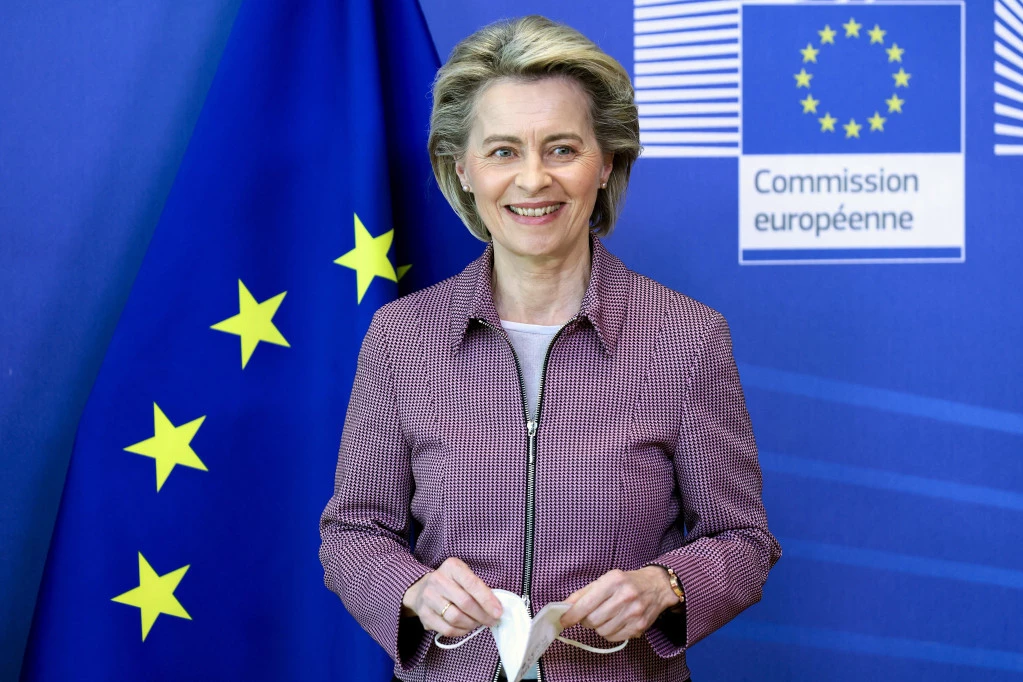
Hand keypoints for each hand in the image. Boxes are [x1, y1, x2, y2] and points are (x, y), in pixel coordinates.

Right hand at [401, 557, 502, 637]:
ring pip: (456, 618)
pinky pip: (447, 629)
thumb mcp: (464, 576)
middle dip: (483, 615)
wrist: (422, 589)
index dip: (487, 600)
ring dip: (472, 624)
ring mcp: (429, 597)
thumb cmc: (451, 583)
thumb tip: (497, 607)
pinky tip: (466, 627)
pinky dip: (461, 631)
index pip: (472, 584)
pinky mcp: (424, 615)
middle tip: (492, 621)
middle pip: (465, 603)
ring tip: (478, 623)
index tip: (498, 612)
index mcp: (452, 566)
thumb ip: (479, 588)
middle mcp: (438, 580)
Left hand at [559, 567, 677, 641]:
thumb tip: (564, 607)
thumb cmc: (627, 582)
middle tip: (588, 615)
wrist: (657, 586)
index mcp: (614, 581)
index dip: (571, 615)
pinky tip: (614, 621)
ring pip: (602, 631)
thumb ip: (583, 593)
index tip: (563, 620)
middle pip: (593, 620)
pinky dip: (609, 632)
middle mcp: (625, 597)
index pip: (586, 603)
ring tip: (605, 616)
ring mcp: (634, 613)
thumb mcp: (605, 579)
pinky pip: (614, 637)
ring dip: (598, 627)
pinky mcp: (639, 627)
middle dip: (585, 620)